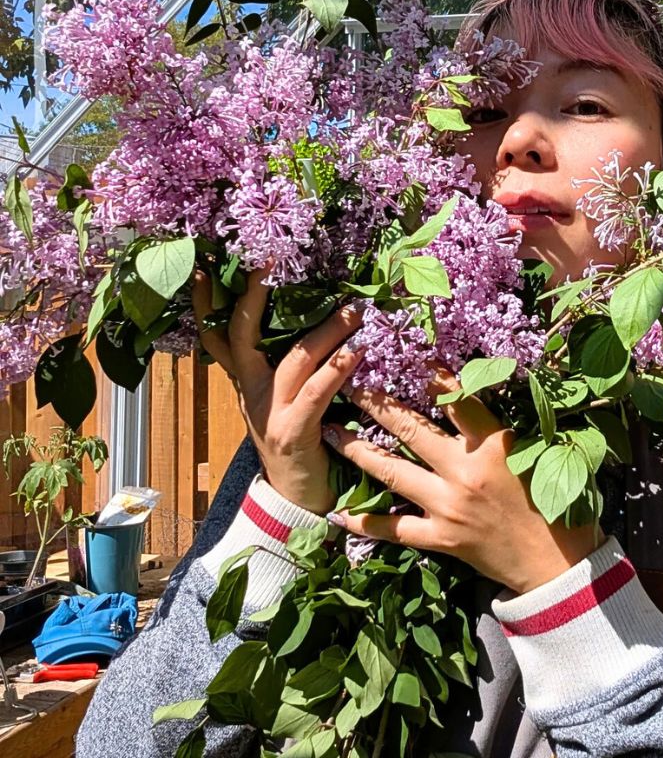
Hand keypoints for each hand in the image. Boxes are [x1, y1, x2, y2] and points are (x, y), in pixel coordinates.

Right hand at [191, 268, 361, 514]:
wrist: (296, 501)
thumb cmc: (301, 441)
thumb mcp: (284, 399)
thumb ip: (291, 364)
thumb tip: (317, 315)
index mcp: (247, 381)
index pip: (218, 336)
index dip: (207, 304)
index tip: (204, 269)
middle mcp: (251, 393)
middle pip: (240, 338)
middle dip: (250, 299)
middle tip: (267, 263)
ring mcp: (269, 414)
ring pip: (292, 361)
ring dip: (325, 332)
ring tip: (353, 310)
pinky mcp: (292, 434)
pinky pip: (314, 394)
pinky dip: (336, 370)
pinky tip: (356, 352)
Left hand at [325, 371, 602, 594]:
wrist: (555, 562)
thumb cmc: (550, 501)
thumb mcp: (531, 452)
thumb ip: (496, 427)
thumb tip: (463, 394)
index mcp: (493, 445)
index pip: (456, 398)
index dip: (430, 374)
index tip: (406, 354)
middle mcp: (464, 472)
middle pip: (411, 430)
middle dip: (377, 404)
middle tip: (349, 383)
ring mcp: (448, 507)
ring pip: (392, 472)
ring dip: (358, 450)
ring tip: (331, 430)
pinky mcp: (441, 539)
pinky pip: (394, 529)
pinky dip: (365, 521)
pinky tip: (339, 510)